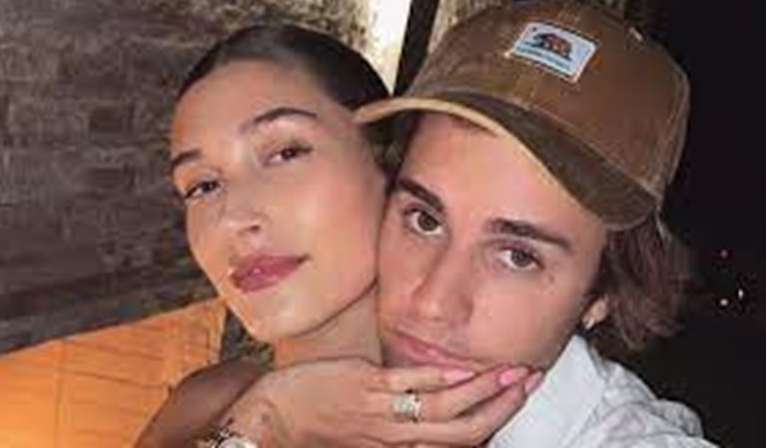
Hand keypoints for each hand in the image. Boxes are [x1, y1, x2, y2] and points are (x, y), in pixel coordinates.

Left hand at [219, 358, 541, 446]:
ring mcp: (384, 411)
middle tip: (531, 380)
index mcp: (400, 445)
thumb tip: (430, 400)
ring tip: (514, 370)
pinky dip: (445, 378)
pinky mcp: (366, 387)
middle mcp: (398, 435)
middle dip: (502, 406)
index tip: (515, 395)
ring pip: (446, 408)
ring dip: (485, 390)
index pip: (458, 440)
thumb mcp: (366, 430)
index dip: (493, 420)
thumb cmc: (320, 422)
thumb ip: (400, 420)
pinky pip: (413, 385)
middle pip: (464, 430)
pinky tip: (468, 366)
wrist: (275, 415)